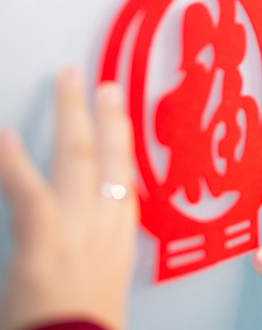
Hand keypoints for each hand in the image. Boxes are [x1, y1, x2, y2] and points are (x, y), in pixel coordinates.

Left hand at [0, 67, 136, 329]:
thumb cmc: (87, 324)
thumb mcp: (104, 279)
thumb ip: (96, 246)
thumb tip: (88, 229)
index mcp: (120, 233)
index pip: (125, 173)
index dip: (123, 137)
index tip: (120, 110)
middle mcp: (105, 221)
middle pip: (108, 154)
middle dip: (104, 113)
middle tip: (99, 82)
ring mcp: (76, 224)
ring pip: (77, 156)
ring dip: (71, 113)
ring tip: (66, 80)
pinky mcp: (43, 236)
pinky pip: (27, 188)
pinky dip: (13, 160)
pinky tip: (5, 136)